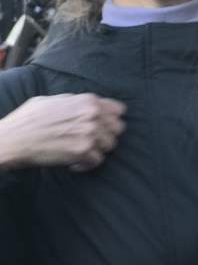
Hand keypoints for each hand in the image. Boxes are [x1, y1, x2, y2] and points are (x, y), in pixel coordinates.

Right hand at [0, 93, 125, 171]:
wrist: (12, 139)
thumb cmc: (28, 119)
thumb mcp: (54, 100)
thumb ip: (76, 103)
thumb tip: (87, 107)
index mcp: (88, 101)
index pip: (119, 110)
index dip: (111, 120)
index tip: (103, 127)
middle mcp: (93, 115)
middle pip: (118, 129)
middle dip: (106, 135)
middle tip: (92, 141)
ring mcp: (89, 134)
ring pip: (110, 145)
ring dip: (97, 150)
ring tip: (82, 152)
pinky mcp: (82, 152)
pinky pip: (97, 161)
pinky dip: (86, 164)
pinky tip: (74, 162)